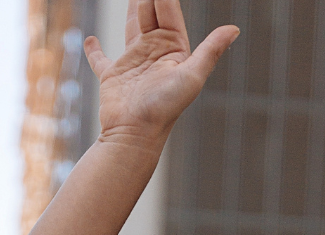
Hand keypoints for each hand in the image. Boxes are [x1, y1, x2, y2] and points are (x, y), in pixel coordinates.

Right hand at [84, 0, 238, 145]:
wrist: (135, 133)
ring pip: (132, 26)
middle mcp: (155, 53)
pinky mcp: (112, 75)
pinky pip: (101, 59)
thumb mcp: (192, 75)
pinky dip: (94, 51)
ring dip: (131, 9)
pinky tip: (91, 41)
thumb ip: (211, 50)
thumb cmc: (165, 108)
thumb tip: (234, 29)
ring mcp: (133, 62)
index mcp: (174, 50)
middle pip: (151, 13)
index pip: (169, 11)